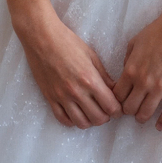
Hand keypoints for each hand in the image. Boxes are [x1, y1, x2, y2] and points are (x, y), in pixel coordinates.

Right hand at [17, 9, 122, 128]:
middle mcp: (76, 92)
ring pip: (81, 123)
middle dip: (106, 117)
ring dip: (90, 121)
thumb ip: (103, 75)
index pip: (110, 106)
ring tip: (92, 112)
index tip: (118, 108)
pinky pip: (62, 119)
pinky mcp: (50, 99)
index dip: (117, 110)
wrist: (42, 39)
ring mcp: (62, 98)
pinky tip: (77, 113)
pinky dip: (72, 121)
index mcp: (90, 79)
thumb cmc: (69, 43)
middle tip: (107, 110)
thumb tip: (114, 89)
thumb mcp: (91, 56)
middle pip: (97, 118)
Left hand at [113, 7, 161, 129]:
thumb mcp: (134, 42)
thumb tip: (125, 74)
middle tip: (130, 108)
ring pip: (145, 113)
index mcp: (131, 70)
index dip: (116, 101)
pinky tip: (160, 127)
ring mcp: (161, 87)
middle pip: (129, 108)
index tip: (118, 102)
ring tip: (142, 116)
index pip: (117, 96)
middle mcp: (143, 82)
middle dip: (128, 110)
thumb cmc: (157, 30)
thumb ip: (127, 61)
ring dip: (141, 117)